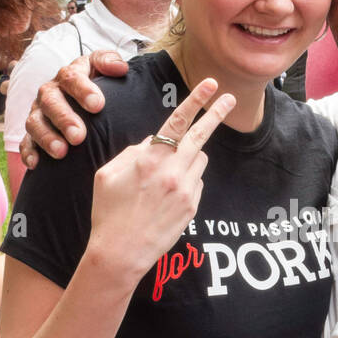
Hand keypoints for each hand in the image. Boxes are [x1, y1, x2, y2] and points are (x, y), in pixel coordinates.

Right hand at [21, 49, 129, 167]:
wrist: (84, 99)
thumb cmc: (96, 84)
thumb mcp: (102, 68)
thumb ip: (110, 62)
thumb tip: (120, 68)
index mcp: (68, 75)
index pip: (71, 77)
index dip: (83, 90)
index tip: (98, 105)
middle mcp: (50, 92)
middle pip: (50, 101)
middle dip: (64, 118)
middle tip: (78, 135)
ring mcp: (39, 112)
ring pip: (35, 122)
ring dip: (47, 137)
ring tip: (61, 152)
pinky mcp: (33, 131)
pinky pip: (26, 141)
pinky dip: (29, 152)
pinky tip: (35, 163)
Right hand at [87, 80, 234, 289]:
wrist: (120, 253)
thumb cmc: (109, 212)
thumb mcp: (108, 174)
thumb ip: (133, 152)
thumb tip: (153, 141)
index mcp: (150, 159)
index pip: (178, 122)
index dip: (196, 100)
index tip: (211, 84)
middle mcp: (173, 172)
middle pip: (201, 136)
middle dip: (216, 114)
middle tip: (228, 98)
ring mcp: (186, 190)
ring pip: (199, 160)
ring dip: (190, 156)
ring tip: (167, 173)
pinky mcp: (192, 207)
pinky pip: (196, 182)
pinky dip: (186, 179)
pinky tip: (166, 196)